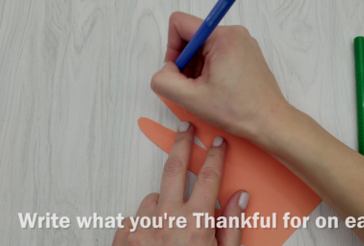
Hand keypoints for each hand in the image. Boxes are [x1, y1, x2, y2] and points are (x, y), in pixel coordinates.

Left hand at [112, 122, 248, 245]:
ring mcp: (141, 228)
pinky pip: (135, 217)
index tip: (218, 142)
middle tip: (186, 129)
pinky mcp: (123, 239)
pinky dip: (145, 222)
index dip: (216, 155)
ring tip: (172, 227)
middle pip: (175, 168)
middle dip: (182, 143)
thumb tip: (239, 197)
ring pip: (154, 197)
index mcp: (195, 224)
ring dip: (164, 203)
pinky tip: (154, 239)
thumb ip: (231, 225)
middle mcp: (166, 220)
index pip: (210, 177)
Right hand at [151, 12, 291, 140]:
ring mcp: (242, 42)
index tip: (178, 72)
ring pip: (204, 47)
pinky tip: (217, 89)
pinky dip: (210, 69)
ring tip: (207, 91)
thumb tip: (164, 71)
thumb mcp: (191, 99)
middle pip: (192, 36)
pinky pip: (218, 53)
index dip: (172, 49)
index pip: (179, 23)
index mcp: (221, 36)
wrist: (269, 121)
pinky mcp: (247, 53)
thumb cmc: (237, 110)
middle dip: (186, 62)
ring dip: (198, 68)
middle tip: (193, 88)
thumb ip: (164, 81)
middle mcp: (234, 33)